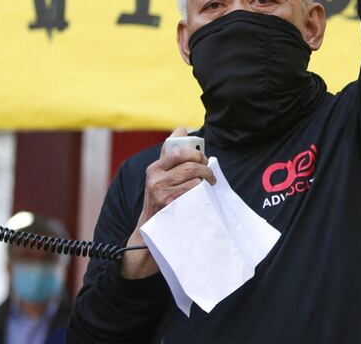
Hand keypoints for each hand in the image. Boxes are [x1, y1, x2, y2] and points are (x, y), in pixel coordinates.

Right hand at [122, 127, 215, 278]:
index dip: (196, 154)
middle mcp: (155, 179)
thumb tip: (182, 128)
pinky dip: (203, 194)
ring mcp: (162, 193)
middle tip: (209, 175)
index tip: (202, 160)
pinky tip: (202, 198)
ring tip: (207, 187)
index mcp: (154, 168)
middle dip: (206, 168)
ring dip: (206, 182)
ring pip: (196, 178)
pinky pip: (196, 192)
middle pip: (192, 164)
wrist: (150, 232)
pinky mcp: (171, 205)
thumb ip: (170, 153)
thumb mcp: (160, 176)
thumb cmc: (161, 199)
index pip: (179, 151)